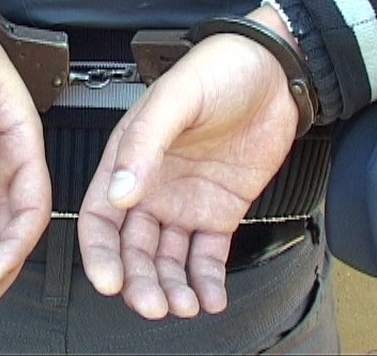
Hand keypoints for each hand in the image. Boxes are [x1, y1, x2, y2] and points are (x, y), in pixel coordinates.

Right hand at [78, 6, 298, 319]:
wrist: (277, 71)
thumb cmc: (219, 69)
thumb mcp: (176, 98)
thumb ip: (144, 142)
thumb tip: (121, 190)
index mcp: (129, 158)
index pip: (101, 216)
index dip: (100, 253)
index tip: (110, 281)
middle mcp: (152, 187)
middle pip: (133, 248)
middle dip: (139, 281)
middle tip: (154, 305)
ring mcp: (186, 202)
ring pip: (168, 259)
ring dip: (171, 287)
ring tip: (185, 306)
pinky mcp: (220, 211)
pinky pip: (208, 255)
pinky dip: (207, 280)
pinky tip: (210, 297)